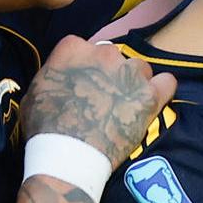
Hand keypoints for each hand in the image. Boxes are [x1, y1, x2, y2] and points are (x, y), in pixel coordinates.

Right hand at [21, 36, 176, 167]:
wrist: (68, 155)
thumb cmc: (44, 127)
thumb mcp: (35, 91)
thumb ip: (54, 73)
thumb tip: (62, 73)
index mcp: (73, 48)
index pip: (83, 47)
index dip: (83, 66)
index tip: (80, 82)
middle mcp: (104, 54)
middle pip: (112, 56)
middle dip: (108, 73)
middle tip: (102, 97)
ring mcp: (130, 74)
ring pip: (139, 68)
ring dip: (133, 82)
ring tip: (125, 104)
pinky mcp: (150, 96)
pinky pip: (167, 82)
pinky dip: (161, 90)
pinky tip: (151, 101)